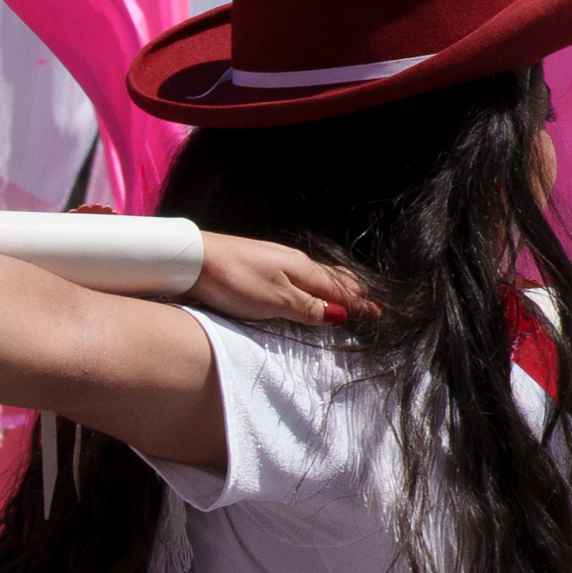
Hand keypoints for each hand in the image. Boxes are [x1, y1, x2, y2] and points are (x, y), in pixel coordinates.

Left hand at [188, 235, 370, 328]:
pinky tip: (308, 280)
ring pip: (316, 272)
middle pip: (331, 277)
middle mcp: (293, 261)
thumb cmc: (235, 282)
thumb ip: (309, 308)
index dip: (359, 303)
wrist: (193, 258)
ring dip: (335, 282)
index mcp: (303, 270)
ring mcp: (275, 259)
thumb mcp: (277, 302)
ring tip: (347, 286)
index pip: (339, 290)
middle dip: (352, 288)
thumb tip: (339, 314)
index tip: (378, 313)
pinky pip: (299, 271)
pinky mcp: (258, 261)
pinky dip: (315, 279)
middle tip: (370, 298)